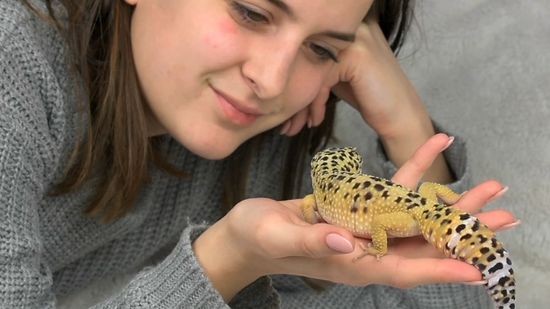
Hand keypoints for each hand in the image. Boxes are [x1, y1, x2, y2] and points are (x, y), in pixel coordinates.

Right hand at [194, 134, 516, 300]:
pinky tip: (434, 144)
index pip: (403, 268)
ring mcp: (363, 230)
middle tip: (502, 216)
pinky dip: (414, 170)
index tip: (476, 266)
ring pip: (415, 218)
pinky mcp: (357, 210)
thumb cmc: (256, 238)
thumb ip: (313, 241)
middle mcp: (365, 250)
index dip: (439, 267)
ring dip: (450, 203)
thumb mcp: (278, 237)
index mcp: (351, 264)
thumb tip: (349, 242)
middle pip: (422, 244)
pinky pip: (391, 190)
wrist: (245, 233)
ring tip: (487, 187)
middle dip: (462, 232)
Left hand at [281, 16, 431, 139]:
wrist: (400, 116)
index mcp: (344, 28)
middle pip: (305, 59)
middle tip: (285, 123)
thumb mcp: (337, 75)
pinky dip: (316, 103)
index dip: (293, 82)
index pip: (305, 51)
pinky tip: (316, 121)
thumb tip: (279, 72)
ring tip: (293, 126)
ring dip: (301, 103)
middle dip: (293, 94)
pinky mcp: (356, 55)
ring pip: (311, 71)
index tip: (285, 110)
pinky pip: (322, 79)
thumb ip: (316, 65)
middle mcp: (351, 27)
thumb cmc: (369, 97)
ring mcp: (355, 38)